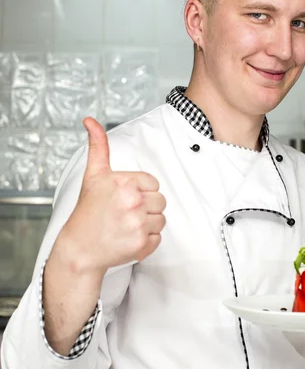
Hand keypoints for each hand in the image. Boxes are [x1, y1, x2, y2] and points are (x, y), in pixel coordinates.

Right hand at [57, 117, 165, 276]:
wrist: (80, 248)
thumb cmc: (87, 212)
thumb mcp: (93, 175)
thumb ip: (98, 146)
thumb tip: (91, 121)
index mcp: (126, 183)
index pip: (153, 183)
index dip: (140, 191)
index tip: (123, 199)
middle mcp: (134, 202)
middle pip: (160, 201)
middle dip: (145, 207)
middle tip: (124, 213)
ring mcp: (138, 224)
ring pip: (161, 219)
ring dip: (147, 224)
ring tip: (126, 225)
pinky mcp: (142, 244)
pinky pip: (158, 238)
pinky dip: (146, 241)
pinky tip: (128, 238)